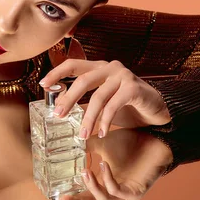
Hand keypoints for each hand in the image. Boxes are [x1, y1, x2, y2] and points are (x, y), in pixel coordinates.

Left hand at [39, 59, 170, 137]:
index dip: (57, 73)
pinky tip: (102, 133)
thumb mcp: (101, 105)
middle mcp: (110, 68)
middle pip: (83, 79)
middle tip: (59, 116)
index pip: (74, 65)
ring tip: (82, 135)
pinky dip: (106, 120)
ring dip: (88, 117)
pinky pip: (115, 104)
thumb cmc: (127, 106)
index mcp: (99, 68)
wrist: (156, 111)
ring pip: (99, 95)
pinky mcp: (134, 88)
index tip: (43, 84)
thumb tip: (61, 112)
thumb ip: (84, 104)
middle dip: (69, 99)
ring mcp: (123, 75)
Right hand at [47, 127, 172, 199]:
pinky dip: (107, 178)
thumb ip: (85, 147)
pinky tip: (103, 165)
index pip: (83, 196)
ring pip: (102, 199)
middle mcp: (114, 193)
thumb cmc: (130, 141)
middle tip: (61, 198)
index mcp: (104, 183)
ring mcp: (125, 195)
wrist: (154, 138)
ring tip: (84, 171)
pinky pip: (117, 191)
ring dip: (91, 187)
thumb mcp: (102, 144)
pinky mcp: (136, 192)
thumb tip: (65, 143)